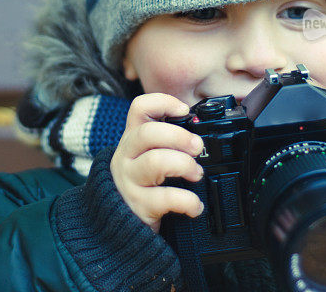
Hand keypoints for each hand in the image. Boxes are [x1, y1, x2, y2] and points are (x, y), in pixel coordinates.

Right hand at [110, 93, 205, 232]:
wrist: (121, 223)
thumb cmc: (145, 183)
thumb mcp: (150, 155)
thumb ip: (170, 142)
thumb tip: (204, 133)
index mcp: (133, 138)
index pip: (139, 108)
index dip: (162, 102)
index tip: (184, 110)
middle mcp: (127, 155)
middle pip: (147, 133)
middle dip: (179, 136)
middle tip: (198, 147)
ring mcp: (130, 180)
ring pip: (155, 162)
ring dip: (184, 165)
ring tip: (197, 174)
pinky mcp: (138, 205)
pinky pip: (166, 198)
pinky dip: (187, 201)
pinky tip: (195, 206)